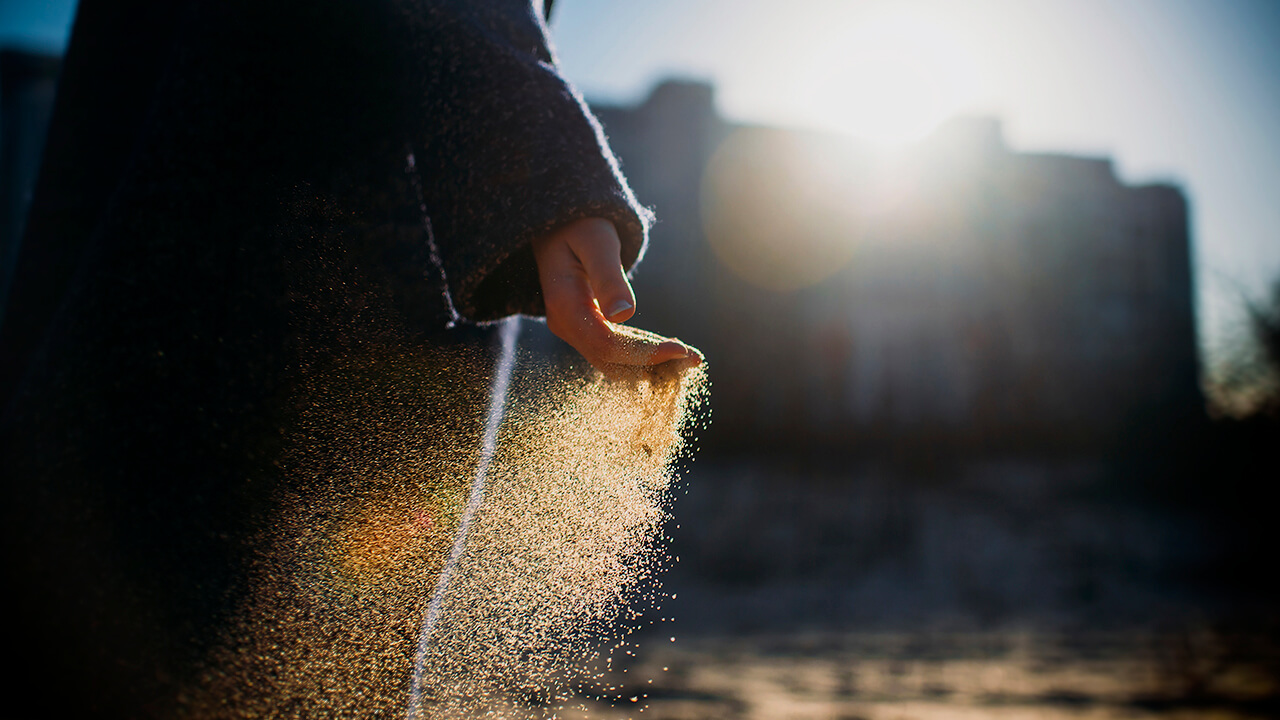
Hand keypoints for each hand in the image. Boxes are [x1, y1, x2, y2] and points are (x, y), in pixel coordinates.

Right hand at [532, 218, 700, 369]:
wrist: (559, 228)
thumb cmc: (581, 227)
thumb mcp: (597, 243)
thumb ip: (609, 277)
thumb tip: (623, 314)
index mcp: (564, 305)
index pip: (606, 343)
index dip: (644, 352)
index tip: (681, 350)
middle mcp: (566, 325)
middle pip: (611, 360)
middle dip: (655, 362)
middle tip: (696, 359)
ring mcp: (575, 330)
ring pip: (614, 362)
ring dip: (653, 363)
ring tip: (691, 358)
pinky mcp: (587, 330)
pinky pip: (615, 351)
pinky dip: (643, 353)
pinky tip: (671, 349)